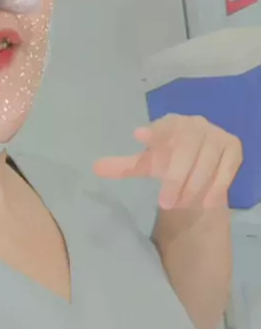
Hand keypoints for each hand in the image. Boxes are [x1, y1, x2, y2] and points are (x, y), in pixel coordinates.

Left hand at [93, 114, 242, 208]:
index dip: (154, 132)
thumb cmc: (171, 161)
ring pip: (206, 161)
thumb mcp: (147, 165)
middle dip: (176, 178)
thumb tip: (95, 168)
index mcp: (171, 124)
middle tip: (165, 203)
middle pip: (185, 149)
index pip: (162, 127)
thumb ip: (124, 166)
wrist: (201, 165)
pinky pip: (227, 169)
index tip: (140, 136)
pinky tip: (207, 203)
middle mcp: (195, 125)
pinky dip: (217, 187)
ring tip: (182, 205)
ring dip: (194, 186)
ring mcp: (216, 135)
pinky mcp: (233, 148)